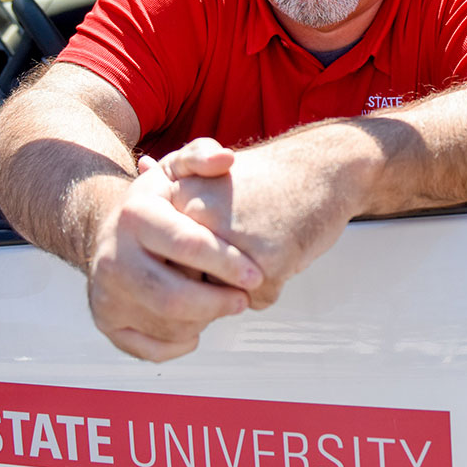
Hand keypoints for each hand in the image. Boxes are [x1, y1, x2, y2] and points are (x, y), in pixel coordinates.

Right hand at [84, 151, 263, 361]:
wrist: (107, 228)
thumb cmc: (157, 202)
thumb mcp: (175, 169)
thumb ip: (202, 155)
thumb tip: (226, 159)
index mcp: (135, 216)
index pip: (187, 245)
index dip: (226, 263)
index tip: (255, 274)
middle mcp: (112, 256)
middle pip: (174, 297)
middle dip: (217, 303)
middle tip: (243, 299)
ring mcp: (106, 292)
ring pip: (166, 325)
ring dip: (203, 321)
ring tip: (220, 305)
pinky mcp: (105, 320)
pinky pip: (149, 348)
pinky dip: (179, 344)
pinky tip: (195, 326)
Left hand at [156, 134, 365, 309]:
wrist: (323, 169)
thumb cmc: (269, 177)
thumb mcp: (214, 167)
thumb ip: (176, 177)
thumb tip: (142, 166)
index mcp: (176, 195)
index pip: (156, 261)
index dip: (179, 272)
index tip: (203, 259)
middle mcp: (195, 216)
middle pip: (185, 283)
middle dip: (209, 285)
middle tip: (239, 252)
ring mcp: (229, 240)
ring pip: (221, 297)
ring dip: (241, 286)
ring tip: (262, 243)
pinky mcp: (265, 262)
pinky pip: (256, 300)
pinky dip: (272, 286)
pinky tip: (284, 249)